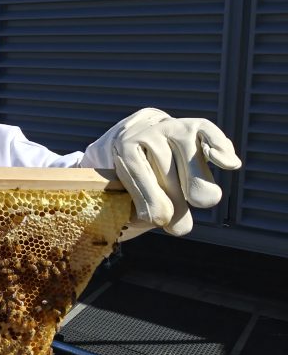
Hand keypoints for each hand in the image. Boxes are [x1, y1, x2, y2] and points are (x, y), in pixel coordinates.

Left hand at [80, 108, 240, 239]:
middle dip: (175, 204)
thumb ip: (149, 209)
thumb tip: (182, 228)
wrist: (139, 136)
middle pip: (170, 181)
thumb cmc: (134, 173)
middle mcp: (149, 134)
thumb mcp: (128, 189)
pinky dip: (222, 149)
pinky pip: (211, 136)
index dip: (154, 207)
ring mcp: (174, 127)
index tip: (158, 221)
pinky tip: (229, 164)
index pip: (144, 182)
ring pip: (194, 170)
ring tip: (193, 200)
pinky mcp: (196, 126)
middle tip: (173, 213)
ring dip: (196, 193)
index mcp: (125, 149)